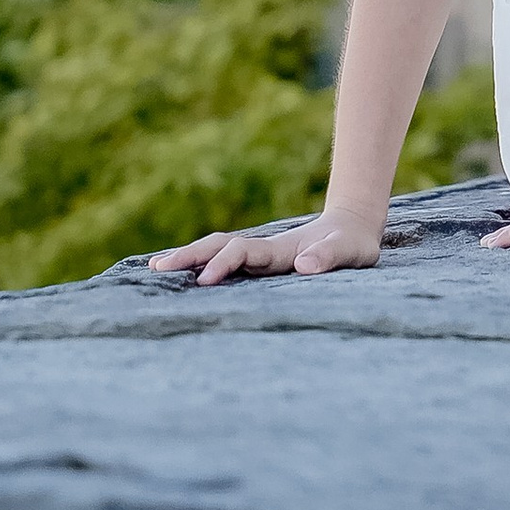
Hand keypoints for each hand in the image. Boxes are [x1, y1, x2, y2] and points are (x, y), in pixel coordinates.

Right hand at [150, 213, 381, 285]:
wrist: (353, 227)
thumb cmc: (353, 244)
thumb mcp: (351, 251)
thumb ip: (330, 257)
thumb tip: (303, 266)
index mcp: (281, 250)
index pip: (242, 253)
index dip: (222, 264)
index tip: (203, 282)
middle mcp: (264, 250)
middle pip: (219, 246)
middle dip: (189, 256)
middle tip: (156, 269)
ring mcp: (261, 255)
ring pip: (217, 251)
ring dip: (189, 258)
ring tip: (155, 268)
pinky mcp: (262, 263)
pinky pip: (226, 262)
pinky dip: (201, 264)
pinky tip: (183, 274)